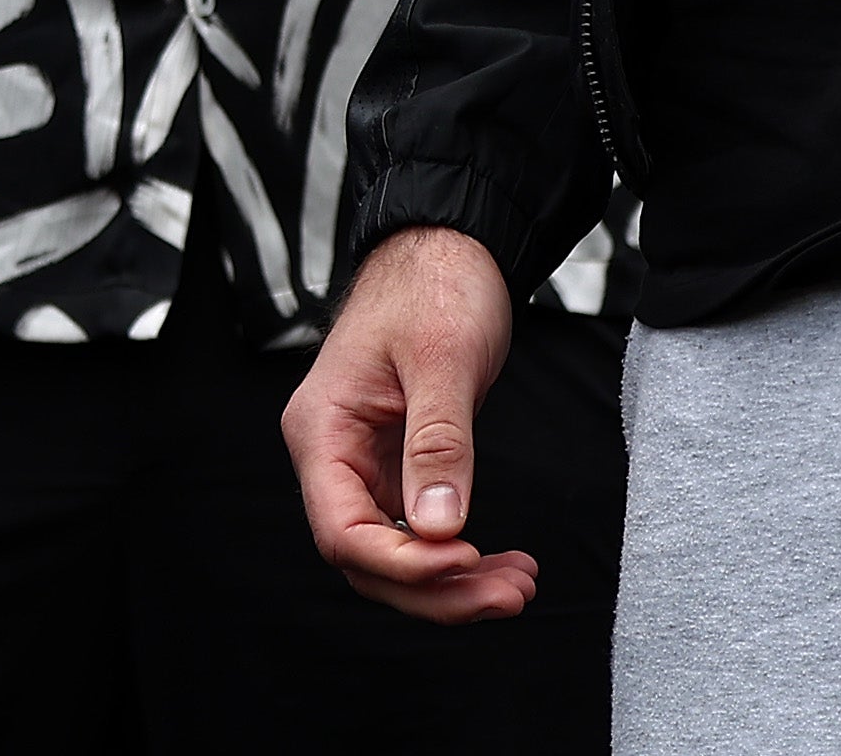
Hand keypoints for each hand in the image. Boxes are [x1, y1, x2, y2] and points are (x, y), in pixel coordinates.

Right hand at [283, 228, 536, 624]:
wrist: (449, 246)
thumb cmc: (435, 285)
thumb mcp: (443, 361)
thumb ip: (438, 444)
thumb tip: (440, 529)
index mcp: (322, 429)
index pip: (343, 530)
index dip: (402, 564)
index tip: (465, 562)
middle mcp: (333, 455)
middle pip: (368, 559)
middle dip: (438, 589)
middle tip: (511, 595)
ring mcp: (364, 463)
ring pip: (395, 554)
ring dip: (453, 583)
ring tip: (518, 586)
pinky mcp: (396, 465)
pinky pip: (417, 531)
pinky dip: (457, 554)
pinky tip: (501, 563)